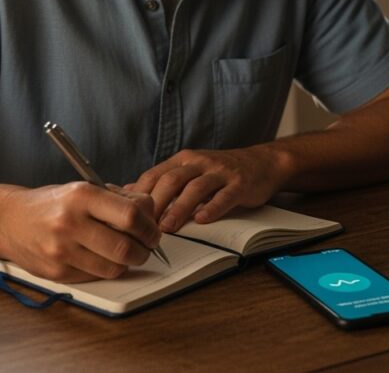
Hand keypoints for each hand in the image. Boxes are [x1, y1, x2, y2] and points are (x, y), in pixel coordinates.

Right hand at [0, 182, 161, 282]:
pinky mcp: (57, 272)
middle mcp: (70, 222)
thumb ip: (119, 199)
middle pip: (125, 247)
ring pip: (114, 267)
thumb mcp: (84, 189)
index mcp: (81, 196)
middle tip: (146, 247)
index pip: (130, 216)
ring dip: (128, 263)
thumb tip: (150, 213)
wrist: (10, 220)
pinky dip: (106, 270)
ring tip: (126, 253)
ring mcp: (62, 250)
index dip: (149, 227)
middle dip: (144, 250)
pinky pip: (95, 277)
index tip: (153, 231)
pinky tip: (102, 259)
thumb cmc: (53, 204)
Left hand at [127, 146, 287, 232]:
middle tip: (143, 226)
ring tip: (167, 227)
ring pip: (195, 188)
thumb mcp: (190, 170)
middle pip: (172, 180)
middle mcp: (200, 162)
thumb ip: (163, 180)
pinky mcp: (240, 183)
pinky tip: (202, 220)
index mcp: (184, 160)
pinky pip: (224, 196)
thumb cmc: (220, 172)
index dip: (140, 195)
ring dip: (179, 208)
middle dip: (156, 203)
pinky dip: (212, 208)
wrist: (262, 163)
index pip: (155, 174)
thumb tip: (127, 191)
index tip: (127, 215)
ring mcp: (221, 172)